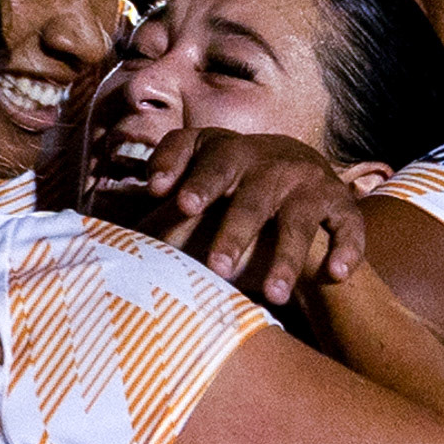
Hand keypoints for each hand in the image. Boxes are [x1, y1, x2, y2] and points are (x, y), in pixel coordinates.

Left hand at [137, 129, 363, 302]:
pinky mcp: (340, 204)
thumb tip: (95, 211)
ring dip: (285, 258)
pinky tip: (336, 274)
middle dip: (234, 231)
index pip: (194, 148)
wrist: (297, 171)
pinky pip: (348, 227)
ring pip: (297, 220)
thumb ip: (156, 195)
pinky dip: (345, 250)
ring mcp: (306, 182)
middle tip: (216, 266)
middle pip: (249, 196)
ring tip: (273, 295)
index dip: (180, 168)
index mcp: (222, 151)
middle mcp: (266, 161)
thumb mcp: (197, 178)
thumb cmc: (231, 185)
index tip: (167, 197)